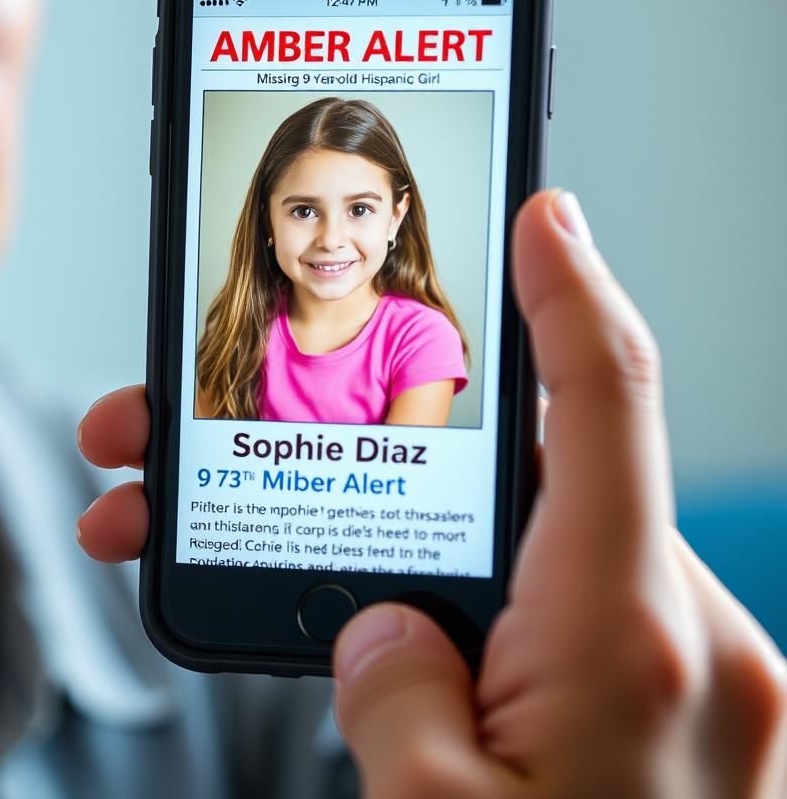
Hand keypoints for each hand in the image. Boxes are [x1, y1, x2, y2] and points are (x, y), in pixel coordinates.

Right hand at [332, 190, 786, 797]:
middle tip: (237, 452)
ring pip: (532, 560)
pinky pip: (560, 621)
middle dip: (382, 459)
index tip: (545, 209)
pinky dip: (476, 621)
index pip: (610, 408)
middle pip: (526, 487)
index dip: (572, 288)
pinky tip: (404, 660)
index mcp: (636, 650)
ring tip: (308, 601)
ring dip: (415, 558)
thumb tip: (385, 639)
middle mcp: (679, 645)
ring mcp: (682, 680)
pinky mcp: (663, 710)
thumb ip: (399, 705)